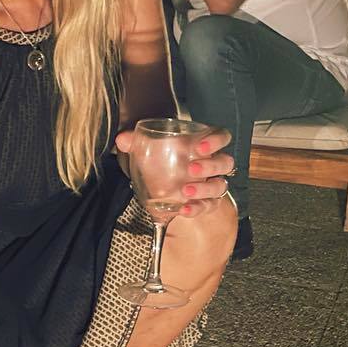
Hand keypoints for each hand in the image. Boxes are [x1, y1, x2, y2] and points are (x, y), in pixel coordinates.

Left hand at [114, 124, 234, 216]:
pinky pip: (208, 206)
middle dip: (211, 165)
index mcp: (202, 144)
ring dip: (205, 188)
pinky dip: (197, 208)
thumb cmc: (162, 159)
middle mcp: (211, 163)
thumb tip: (122, 139)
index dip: (216, 140)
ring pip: (220, 185)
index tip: (200, 147)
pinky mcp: (206, 202)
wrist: (162, 183)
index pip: (221, 136)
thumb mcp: (149, 148)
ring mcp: (211, 183)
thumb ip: (136, 141)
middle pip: (225, 162)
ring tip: (185, 190)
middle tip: (192, 168)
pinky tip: (184, 210)